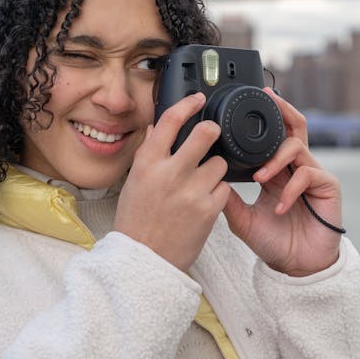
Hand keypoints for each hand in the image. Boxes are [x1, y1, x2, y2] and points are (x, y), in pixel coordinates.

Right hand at [114, 92, 230, 271]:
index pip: (171, 120)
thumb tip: (161, 125)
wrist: (144, 260)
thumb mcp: (135, 181)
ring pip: (219, 162)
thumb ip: (150, 152)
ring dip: (215, 168)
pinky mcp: (209, 210)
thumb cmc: (137, 221)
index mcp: (148, 163)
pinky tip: (205, 199)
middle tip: (212, 134)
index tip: (198, 98)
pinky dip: (218, 191)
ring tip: (202, 181)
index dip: (188, 104)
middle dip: (213, 130)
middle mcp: (170, 173)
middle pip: (206, 133)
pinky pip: (224, 187)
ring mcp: (191, 191)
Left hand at [223, 88, 341, 276]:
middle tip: (268, 98)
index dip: (266, 116)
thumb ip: (226, 197)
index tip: (252, 99)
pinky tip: (278, 206)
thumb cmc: (272, 242)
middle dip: (282, 109)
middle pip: (294, 126)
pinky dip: (289, 188)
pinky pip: (308, 174)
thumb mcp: (241, 218)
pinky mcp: (327, 187)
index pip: (273, 134)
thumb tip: (205, 176)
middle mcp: (295, 167)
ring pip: (296, 147)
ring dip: (275, 159)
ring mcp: (313, 175)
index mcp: (276, 170)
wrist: (296, 268)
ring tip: (260, 178)